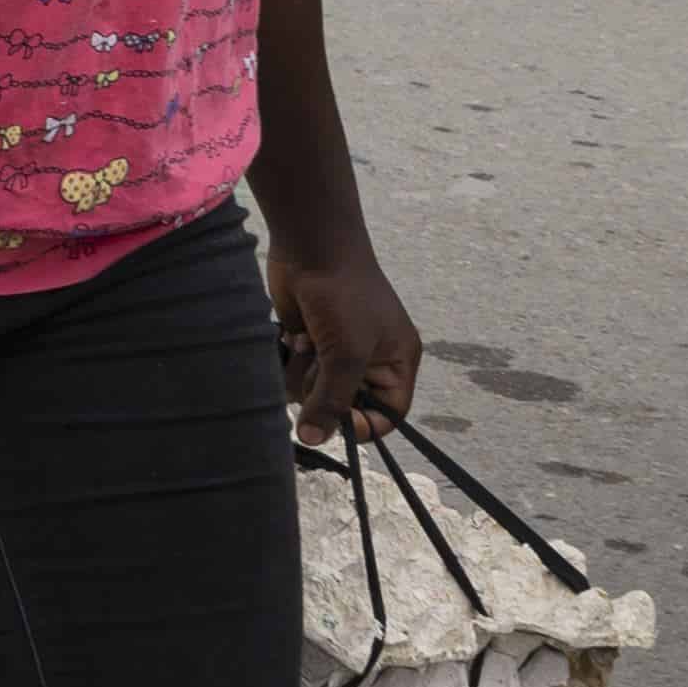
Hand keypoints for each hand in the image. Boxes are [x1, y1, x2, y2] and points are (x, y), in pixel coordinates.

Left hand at [269, 240, 420, 442]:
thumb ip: (332, 400)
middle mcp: (369, 361)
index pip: (388, 414)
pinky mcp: (308, 343)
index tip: (338, 423)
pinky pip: (295, 375)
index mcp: (396, 363)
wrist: (310, 247)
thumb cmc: (343, 296)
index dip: (364, 424)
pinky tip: (296, 336)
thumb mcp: (347, 353)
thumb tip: (313, 439)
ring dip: (305, 376)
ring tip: (309, 346)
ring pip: (314, 394)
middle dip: (327, 394)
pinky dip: (291, 361)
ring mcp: (336, 352)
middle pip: (346, 407)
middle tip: (319, 370)